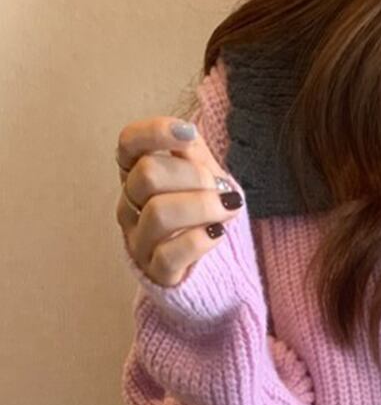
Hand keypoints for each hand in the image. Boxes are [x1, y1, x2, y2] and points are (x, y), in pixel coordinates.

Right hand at [115, 116, 243, 286]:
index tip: (189, 134)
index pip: (129, 143)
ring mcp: (139, 240)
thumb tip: (187, 131)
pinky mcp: (155, 273)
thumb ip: (192, 153)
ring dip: (203, 207)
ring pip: (158, 213)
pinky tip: (217, 234)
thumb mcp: (202, 177)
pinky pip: (170, 254)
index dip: (155, 133)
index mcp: (137, 174)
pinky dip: (199, 240)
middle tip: (221, 190)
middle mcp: (129, 205)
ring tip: (227, 211)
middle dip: (194, 177)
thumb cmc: (202, 214)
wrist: (212, 266)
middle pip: (148, 174)